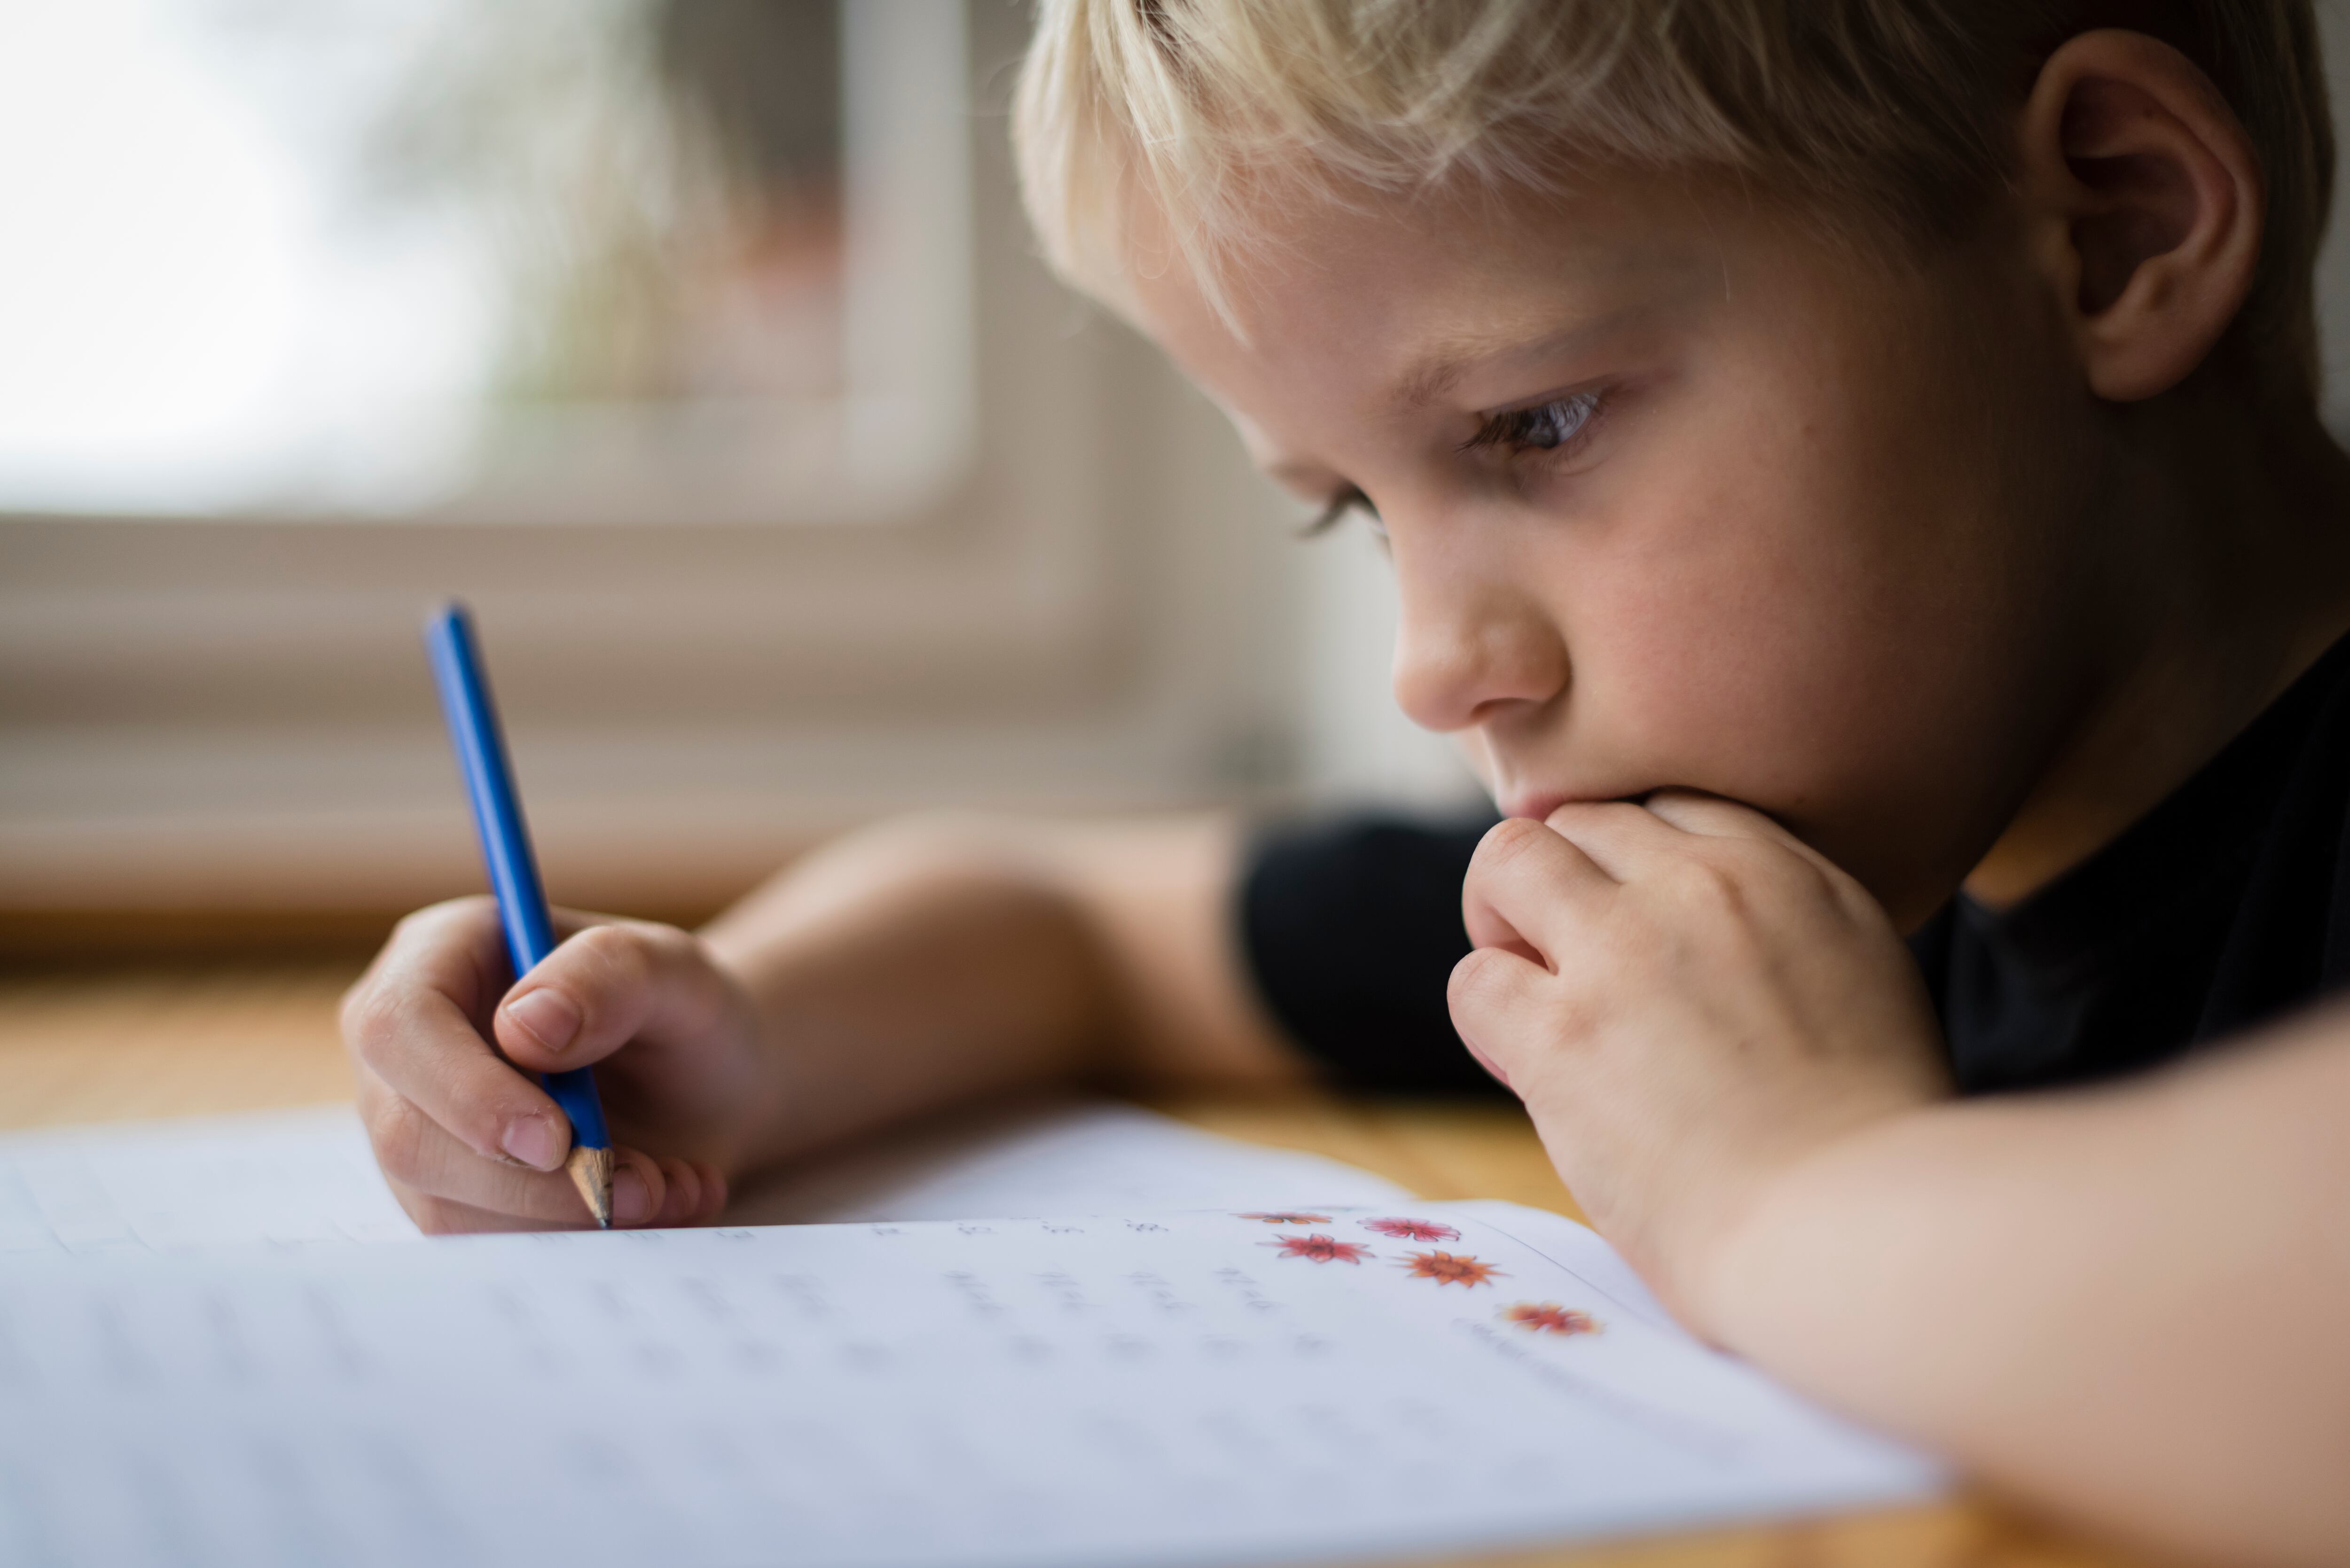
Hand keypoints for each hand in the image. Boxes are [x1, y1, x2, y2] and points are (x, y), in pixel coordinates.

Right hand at [341, 897, 777, 1232]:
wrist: (705, 1083)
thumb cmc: (680, 1009)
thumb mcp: (675, 969)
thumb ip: (610, 975)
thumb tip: (525, 1026)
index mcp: (441, 956)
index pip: (399, 1025)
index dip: (465, 1091)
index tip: (556, 1139)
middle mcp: (407, 1045)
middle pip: (409, 1134)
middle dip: (531, 1181)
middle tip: (643, 1184)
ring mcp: (417, 1124)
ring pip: (443, 1204)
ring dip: (568, 1214)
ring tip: (669, 1186)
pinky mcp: (446, 1192)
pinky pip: (483, 1241)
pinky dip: (575, 1235)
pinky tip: (655, 1202)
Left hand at [1449, 791, 1949, 1328]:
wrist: (1856, 1229)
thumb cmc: (1871, 1145)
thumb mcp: (1863, 986)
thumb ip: (1783, 936)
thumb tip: (1704, 940)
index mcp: (1790, 875)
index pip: (1668, 807)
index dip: (1628, 865)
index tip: (1633, 928)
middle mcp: (1703, 886)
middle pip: (1580, 820)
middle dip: (1559, 884)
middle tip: (1570, 967)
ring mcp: (1627, 950)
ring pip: (1508, 860)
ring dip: (1500, 921)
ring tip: (1534, 995)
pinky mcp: (1563, 1034)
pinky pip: (1474, 979)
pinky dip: (1488, 1018)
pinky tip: (1528, 1066)